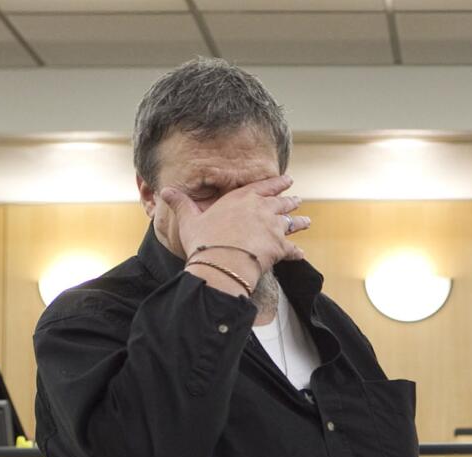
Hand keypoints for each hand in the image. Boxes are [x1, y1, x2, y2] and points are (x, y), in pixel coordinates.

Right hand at [160, 175, 310, 274]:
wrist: (222, 262)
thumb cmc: (204, 240)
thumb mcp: (189, 220)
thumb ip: (181, 204)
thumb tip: (164, 190)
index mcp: (242, 198)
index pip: (263, 186)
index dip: (276, 183)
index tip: (287, 179)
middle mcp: (262, 209)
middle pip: (281, 203)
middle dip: (290, 201)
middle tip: (298, 200)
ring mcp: (273, 228)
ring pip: (290, 223)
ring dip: (299, 222)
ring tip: (307, 221)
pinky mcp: (280, 247)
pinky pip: (292, 249)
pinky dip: (296, 252)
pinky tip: (301, 254)